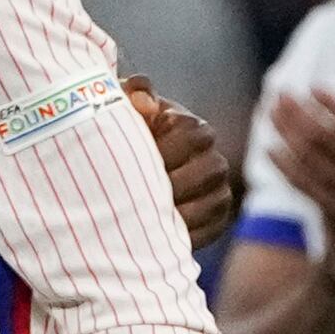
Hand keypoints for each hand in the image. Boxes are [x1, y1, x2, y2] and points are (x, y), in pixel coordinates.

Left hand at [128, 79, 235, 251]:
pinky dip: (187, 235)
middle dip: (176, 182)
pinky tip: (158, 238)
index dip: (168, 147)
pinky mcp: (216, 219)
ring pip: (215, 201)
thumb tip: (144, 101)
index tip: (138, 160)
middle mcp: (211, 156)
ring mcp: (218, 189)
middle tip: (141, 195)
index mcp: (190, 126)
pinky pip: (211, 229)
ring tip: (149, 219)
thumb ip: (129, 95)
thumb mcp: (116, 110)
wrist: (118, 176)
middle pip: (212, 167)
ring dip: (183, 212)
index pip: (194, 133)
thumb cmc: (117, 136)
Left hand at [268, 72, 334, 281]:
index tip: (315, 87)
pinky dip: (286, 168)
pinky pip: (306, 188)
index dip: (334, 105)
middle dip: (300, 114)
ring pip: (312, 162)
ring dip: (288, 135)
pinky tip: (271, 148)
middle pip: (327, 141)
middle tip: (283, 92)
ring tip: (272, 111)